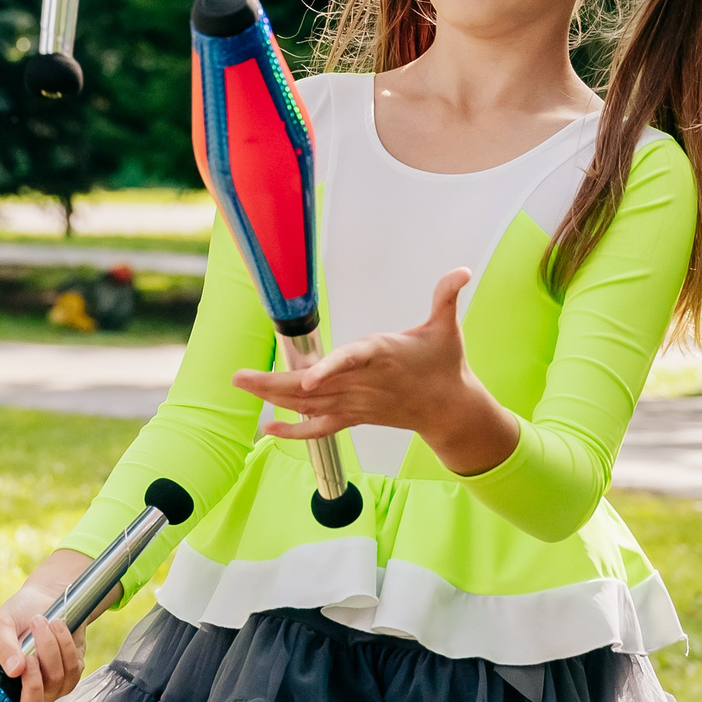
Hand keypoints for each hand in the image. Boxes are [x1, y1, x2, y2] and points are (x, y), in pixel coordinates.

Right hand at [0, 549, 98, 701]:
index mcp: (0, 686)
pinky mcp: (71, 676)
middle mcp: (24, 693)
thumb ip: (2, 646)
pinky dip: (66, 644)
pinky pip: (72, 669)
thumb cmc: (18, 614)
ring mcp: (50, 688)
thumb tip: (14, 670)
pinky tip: (58, 626)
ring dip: (50, 648)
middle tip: (29, 652)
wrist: (46, 599)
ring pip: (55, 682)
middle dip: (33, 682)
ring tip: (41, 622)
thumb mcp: (1, 624)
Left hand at [232, 269, 520, 477]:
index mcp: (383, 355)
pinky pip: (320, 428)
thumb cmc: (445, 364)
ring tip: (242, 385)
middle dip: (274, 382)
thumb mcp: (447, 327)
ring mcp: (357, 404)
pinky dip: (294, 431)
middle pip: (314, 385)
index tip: (306, 378)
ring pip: (309, 405)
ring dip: (274, 397)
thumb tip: (463, 271)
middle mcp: (363, 383)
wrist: (450, 409)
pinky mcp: (355, 417)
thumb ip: (446, 295)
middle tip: (239, 377)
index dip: (329, 368)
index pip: (353, 359)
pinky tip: (268, 428)